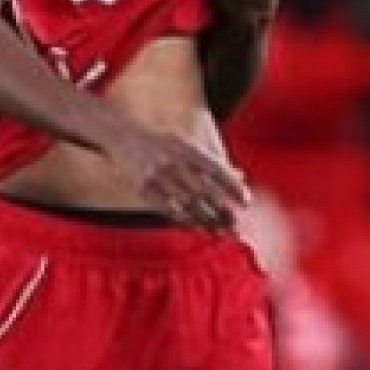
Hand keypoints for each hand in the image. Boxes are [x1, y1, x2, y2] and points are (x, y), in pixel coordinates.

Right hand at [97, 114, 251, 229]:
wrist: (123, 135)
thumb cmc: (164, 142)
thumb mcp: (189, 145)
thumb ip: (213, 161)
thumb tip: (241, 176)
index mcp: (188, 149)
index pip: (217, 170)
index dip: (233, 187)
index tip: (246, 203)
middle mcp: (173, 162)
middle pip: (204, 192)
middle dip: (222, 210)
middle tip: (236, 225)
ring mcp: (157, 176)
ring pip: (187, 204)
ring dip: (206, 221)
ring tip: (221, 233)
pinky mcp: (144, 188)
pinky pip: (168, 209)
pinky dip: (185, 221)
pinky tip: (198, 229)